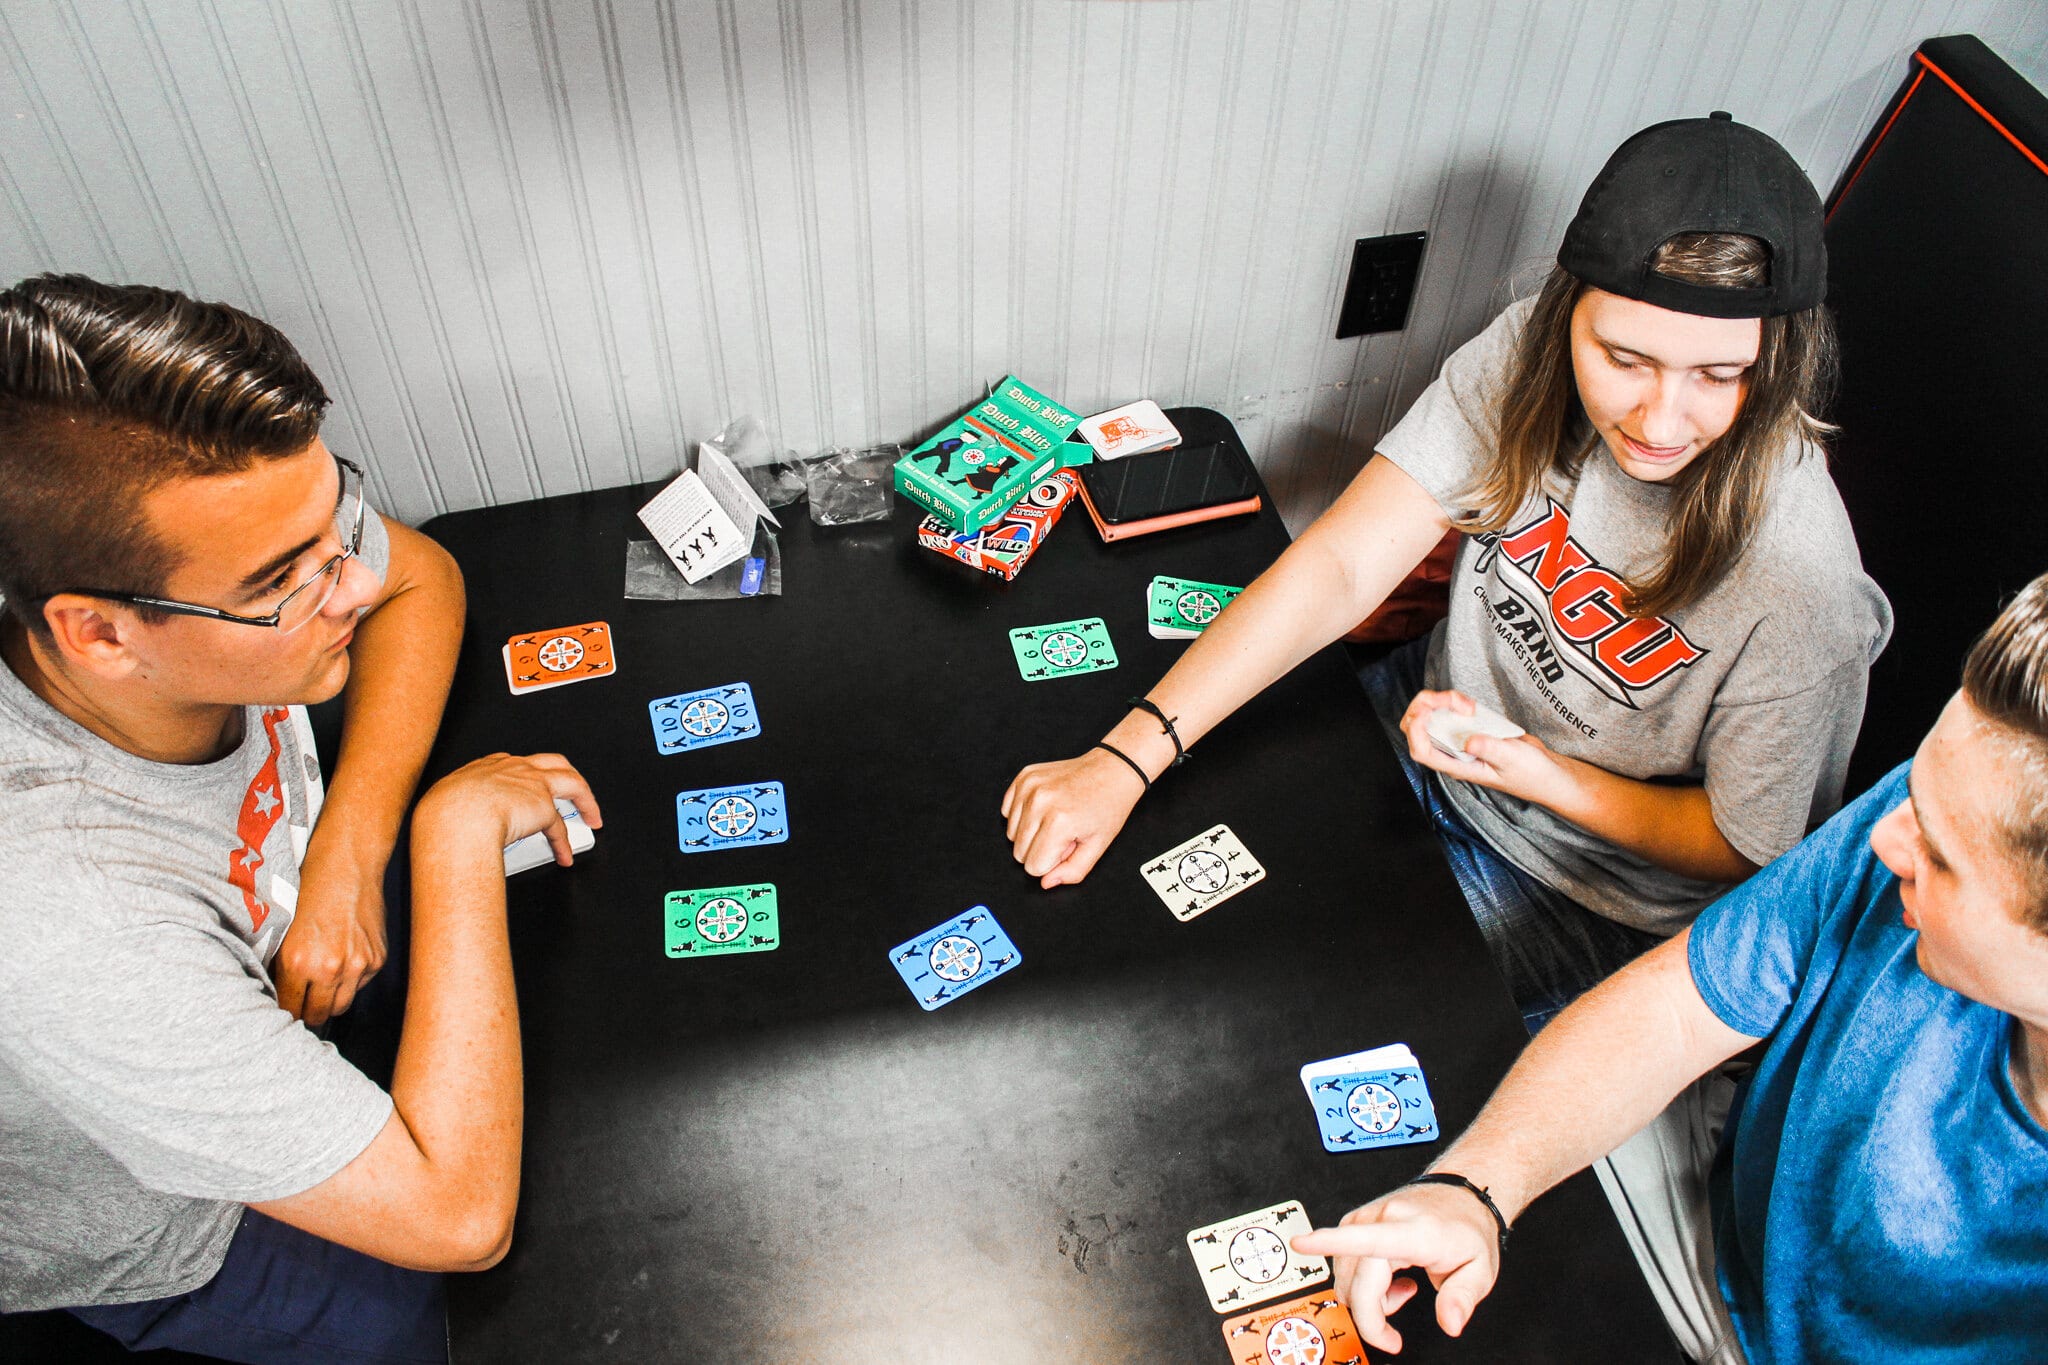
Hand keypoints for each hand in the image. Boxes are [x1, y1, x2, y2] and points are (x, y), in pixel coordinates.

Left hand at [275, 840, 387, 1026]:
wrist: (347, 865)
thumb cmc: (308, 891)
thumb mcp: (284, 931)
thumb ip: (282, 967)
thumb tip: (280, 994)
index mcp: (300, 962)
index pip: (290, 1009)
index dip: (285, 1010)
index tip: (284, 1009)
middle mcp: (331, 969)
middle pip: (318, 1014)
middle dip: (307, 1011)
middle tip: (301, 1004)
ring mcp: (358, 965)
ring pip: (341, 1005)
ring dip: (330, 1001)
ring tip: (321, 988)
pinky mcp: (377, 959)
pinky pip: (360, 985)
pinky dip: (350, 980)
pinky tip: (342, 959)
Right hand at [414, 752, 601, 869]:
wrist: (456, 818)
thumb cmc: (444, 814)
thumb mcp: (446, 801)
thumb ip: (459, 806)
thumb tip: (454, 823)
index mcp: (488, 766)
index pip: (516, 763)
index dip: (528, 774)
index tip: (532, 784)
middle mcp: (515, 768)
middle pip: (553, 763)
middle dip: (567, 775)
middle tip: (576, 790)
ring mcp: (533, 784)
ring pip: (573, 783)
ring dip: (586, 801)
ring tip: (591, 817)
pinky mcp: (543, 807)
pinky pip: (560, 828)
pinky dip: (564, 844)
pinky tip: (565, 855)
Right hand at [1000, 748, 1146, 887]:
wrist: (1111, 770)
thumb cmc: (1108, 805)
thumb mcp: (1098, 846)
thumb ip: (1072, 871)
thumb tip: (1047, 882)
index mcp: (1060, 822)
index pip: (1033, 867)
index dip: (1052, 862)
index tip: (1067, 846)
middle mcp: (1040, 802)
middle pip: (1019, 853)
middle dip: (1041, 849)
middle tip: (1064, 832)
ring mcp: (1029, 787)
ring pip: (1011, 834)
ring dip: (1031, 832)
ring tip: (1056, 819)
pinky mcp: (1024, 777)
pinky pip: (1007, 812)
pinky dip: (1023, 815)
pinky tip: (1044, 808)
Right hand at [1290, 1183, 1501, 1353]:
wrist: (1460, 1196)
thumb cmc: (1466, 1229)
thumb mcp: (1481, 1270)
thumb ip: (1462, 1299)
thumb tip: (1450, 1322)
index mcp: (1414, 1231)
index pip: (1368, 1238)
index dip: (1331, 1241)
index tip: (1302, 1244)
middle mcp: (1384, 1219)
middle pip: (1355, 1280)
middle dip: (1370, 1317)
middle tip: (1394, 1336)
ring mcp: (1367, 1217)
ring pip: (1345, 1277)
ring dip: (1368, 1299)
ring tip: (1404, 1290)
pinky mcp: (1357, 1221)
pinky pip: (1344, 1263)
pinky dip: (1362, 1283)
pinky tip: (1390, 1278)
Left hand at [1398, 689, 1573, 807]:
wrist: (1547, 772)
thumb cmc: (1531, 774)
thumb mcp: (1513, 760)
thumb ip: (1491, 749)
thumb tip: (1469, 741)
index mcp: (1459, 767)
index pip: (1421, 751)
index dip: (1417, 730)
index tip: (1429, 711)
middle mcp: (1454, 755)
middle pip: (1419, 732)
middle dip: (1424, 708)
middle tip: (1449, 700)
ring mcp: (1461, 742)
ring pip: (1431, 719)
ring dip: (1440, 703)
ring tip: (1466, 703)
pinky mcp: (1470, 730)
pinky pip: (1449, 714)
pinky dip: (1453, 703)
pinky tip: (1470, 705)